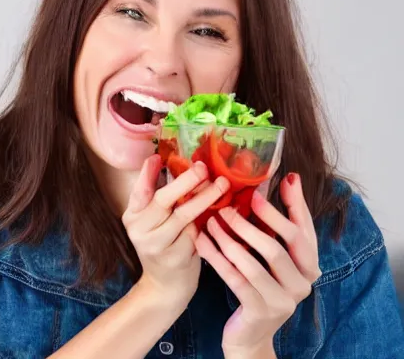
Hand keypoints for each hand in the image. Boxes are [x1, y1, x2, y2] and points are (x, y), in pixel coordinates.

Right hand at [122, 155, 229, 312]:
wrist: (164, 288)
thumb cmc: (162, 244)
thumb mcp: (153, 222)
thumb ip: (161, 198)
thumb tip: (177, 165)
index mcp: (133, 216)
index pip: (138, 191)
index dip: (147, 173)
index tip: (157, 157)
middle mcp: (140, 230)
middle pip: (163, 200)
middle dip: (186, 181)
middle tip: (203, 168)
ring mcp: (157, 246)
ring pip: (184, 216)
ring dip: (205, 197)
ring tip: (222, 185)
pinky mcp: (175, 258)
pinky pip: (195, 234)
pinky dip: (208, 222)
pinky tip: (221, 212)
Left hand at [195, 173, 320, 357]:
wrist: (251, 335)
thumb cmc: (261, 285)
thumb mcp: (272, 256)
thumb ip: (276, 225)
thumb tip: (282, 180)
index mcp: (309, 266)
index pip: (305, 231)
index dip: (294, 204)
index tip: (282, 178)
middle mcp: (302, 284)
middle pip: (279, 246)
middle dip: (254, 222)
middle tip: (230, 204)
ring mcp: (282, 301)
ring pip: (252, 262)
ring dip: (228, 238)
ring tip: (211, 220)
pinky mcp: (259, 311)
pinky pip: (234, 278)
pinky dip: (216, 257)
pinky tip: (202, 241)